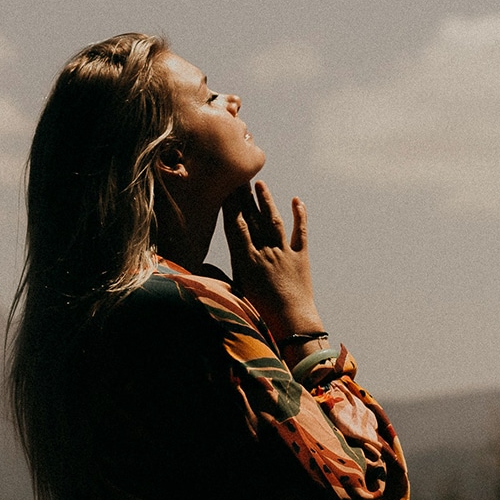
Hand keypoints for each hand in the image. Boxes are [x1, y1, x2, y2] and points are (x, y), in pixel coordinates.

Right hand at [223, 182, 324, 348]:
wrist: (292, 323)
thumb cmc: (259, 313)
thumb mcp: (235, 294)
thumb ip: (218, 277)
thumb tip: (198, 266)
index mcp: (246, 260)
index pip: (236, 226)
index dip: (230, 206)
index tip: (225, 188)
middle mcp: (264, 252)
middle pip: (253, 219)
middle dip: (244, 197)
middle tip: (239, 176)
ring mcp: (284, 253)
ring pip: (274, 221)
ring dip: (267, 202)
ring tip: (260, 184)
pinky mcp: (301, 258)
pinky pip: (300, 233)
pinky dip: (300, 216)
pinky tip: (297, 201)